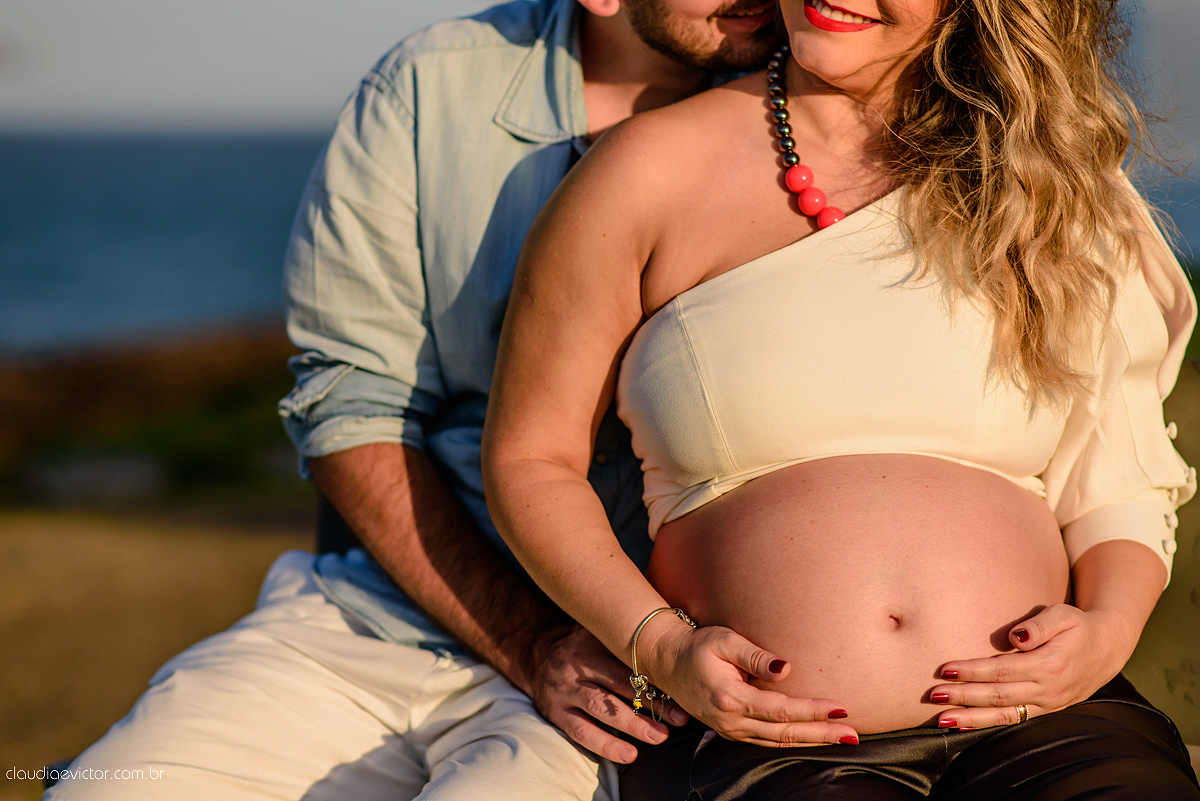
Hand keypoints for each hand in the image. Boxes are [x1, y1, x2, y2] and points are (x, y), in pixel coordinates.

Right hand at [525, 623, 686, 763]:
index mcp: (593, 641)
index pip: (628, 659)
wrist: (537, 653)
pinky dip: (606, 745)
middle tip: (678, 718)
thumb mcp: (600, 633)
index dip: (657, 677)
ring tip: (659, 737)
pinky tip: (629, 754)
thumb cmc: (583, 645)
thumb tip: (675, 654)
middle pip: (617, 683)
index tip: (683, 691)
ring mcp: (565, 689)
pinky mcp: (556, 712)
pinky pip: (582, 732)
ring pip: (600, 708)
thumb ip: (629, 642)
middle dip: (651, 702)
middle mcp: (578, 663)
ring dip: (632, 725)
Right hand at [647, 622, 858, 746]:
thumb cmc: (697, 646)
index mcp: (731, 698)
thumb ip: (754, 655)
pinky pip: (768, 740)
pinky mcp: (731, 730)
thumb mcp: (723, 640)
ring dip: (812, 740)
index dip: (814, 710)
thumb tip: (785, 668)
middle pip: (785, 733)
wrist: (666, 662)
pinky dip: (793, 740)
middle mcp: (731, 721)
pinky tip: (813, 737)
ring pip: (778, 742)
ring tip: (842, 738)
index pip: (782, 709)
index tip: (842, 708)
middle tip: (854, 734)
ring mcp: (730, 729)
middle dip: (822, 734)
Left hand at [928, 604, 1135, 728]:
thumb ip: (1040, 625)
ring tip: (942, 719)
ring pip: (1004, 715)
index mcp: (1049, 665)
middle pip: (997, 695)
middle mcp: (1048, 689)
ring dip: (971, 718)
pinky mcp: (1046, 710)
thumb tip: (1015, 636)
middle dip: (963, 696)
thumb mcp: (1063, 615)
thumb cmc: (1077, 626)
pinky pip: (1015, 720)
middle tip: (933, 694)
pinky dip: (988, 725)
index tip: (944, 668)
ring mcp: (1047, 704)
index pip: (1001, 670)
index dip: (972, 671)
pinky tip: (965, 725)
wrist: (1106, 648)